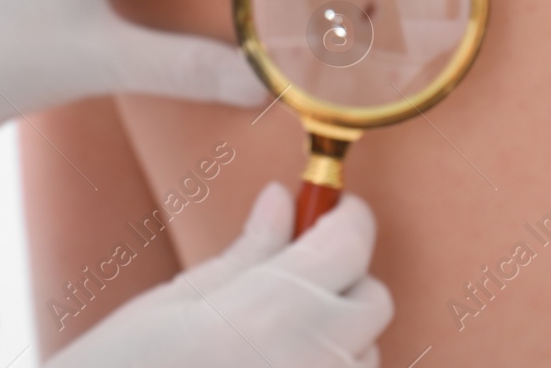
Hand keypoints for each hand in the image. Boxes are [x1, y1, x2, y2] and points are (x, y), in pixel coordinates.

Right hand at [47, 184, 392, 367]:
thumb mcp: (177, 301)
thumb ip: (247, 252)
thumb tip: (281, 200)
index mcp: (274, 310)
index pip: (351, 245)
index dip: (347, 219)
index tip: (332, 211)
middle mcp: (312, 360)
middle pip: (373, 302)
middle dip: (343, 280)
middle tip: (289, 278)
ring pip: (364, 355)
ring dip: (335, 338)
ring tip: (268, 342)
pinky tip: (268, 366)